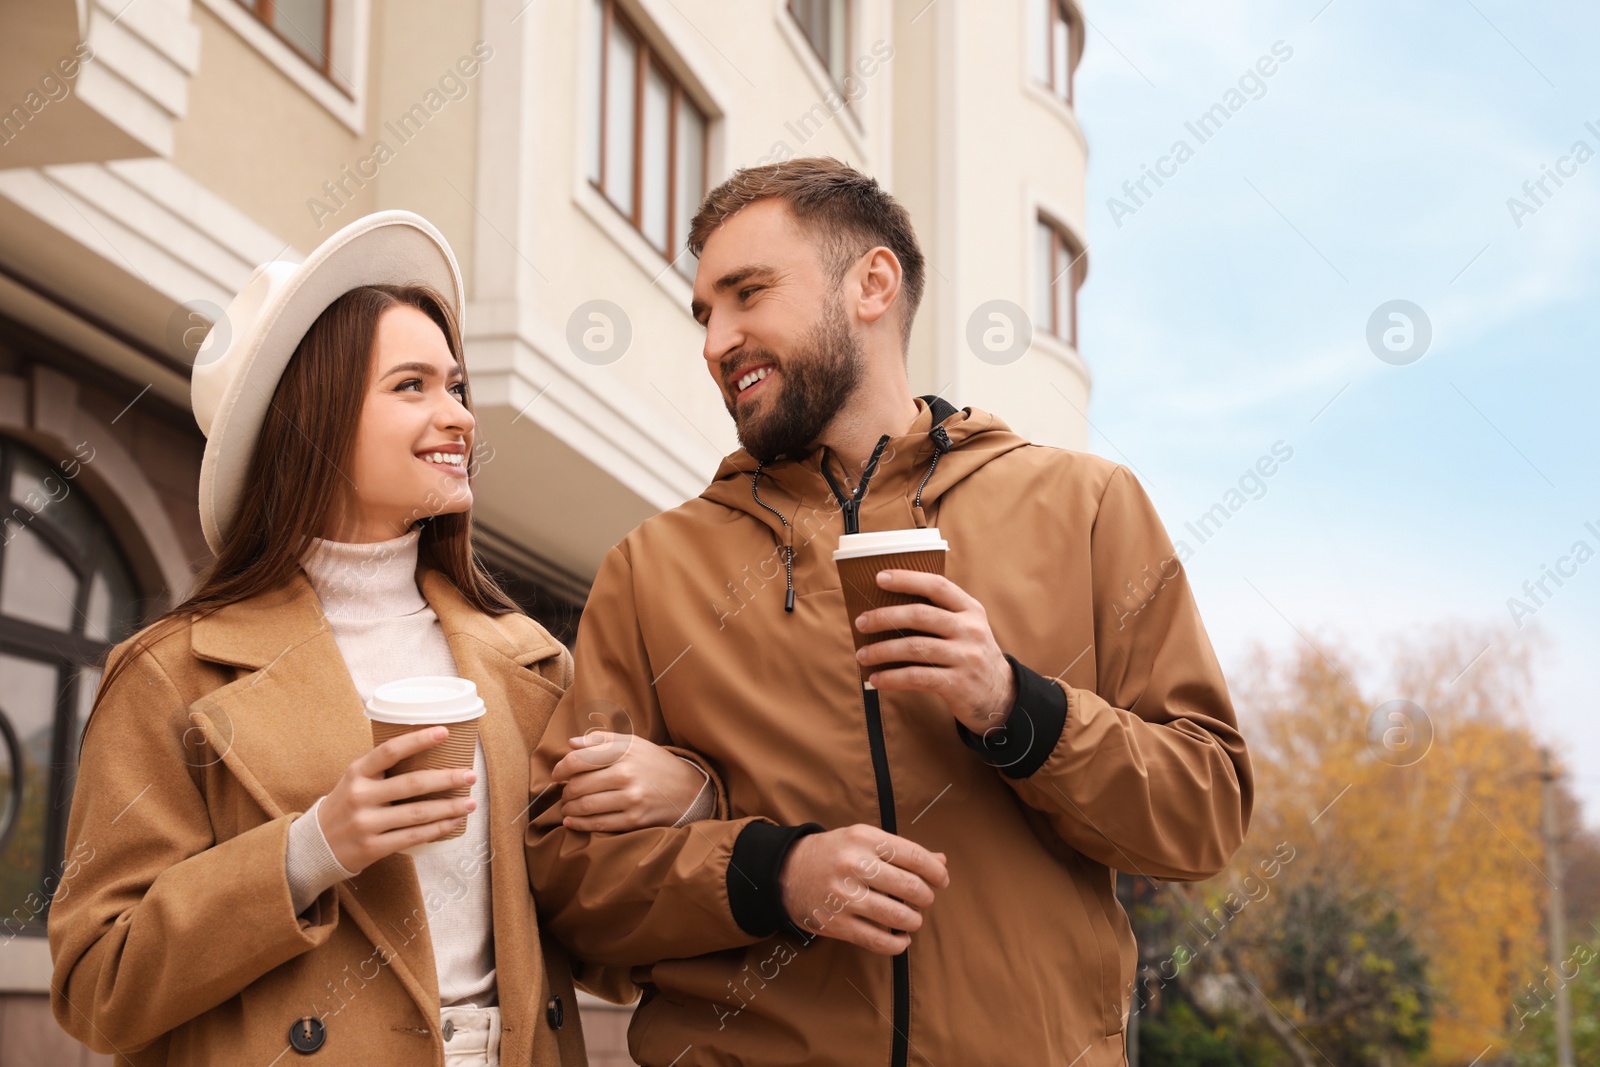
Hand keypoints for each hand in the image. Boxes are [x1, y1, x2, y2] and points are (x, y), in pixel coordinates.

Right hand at [317, 726, 476, 872]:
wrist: (317, 844)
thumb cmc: (347, 804)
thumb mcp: (355, 779)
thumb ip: (383, 767)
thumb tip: (430, 749)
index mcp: (357, 772)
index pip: (390, 750)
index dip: (418, 739)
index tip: (445, 732)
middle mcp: (360, 796)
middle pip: (412, 784)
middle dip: (447, 779)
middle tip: (471, 775)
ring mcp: (366, 823)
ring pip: (418, 814)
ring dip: (449, 807)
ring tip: (471, 802)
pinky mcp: (373, 847)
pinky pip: (413, 837)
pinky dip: (438, 829)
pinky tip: (454, 822)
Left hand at [550, 731, 708, 831]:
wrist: (690, 790)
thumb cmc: (656, 765)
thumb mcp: (635, 744)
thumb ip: (602, 741)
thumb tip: (571, 743)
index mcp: (625, 751)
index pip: (580, 759)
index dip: (561, 768)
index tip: (557, 775)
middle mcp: (627, 774)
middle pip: (579, 785)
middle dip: (565, 791)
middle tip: (564, 793)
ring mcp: (631, 799)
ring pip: (586, 806)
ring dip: (569, 808)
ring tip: (568, 806)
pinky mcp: (635, 820)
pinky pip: (598, 824)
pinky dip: (579, 824)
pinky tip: (571, 821)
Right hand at [779, 824, 948, 954]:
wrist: (785, 872)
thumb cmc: (834, 853)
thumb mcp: (863, 840)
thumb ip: (901, 850)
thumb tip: (941, 861)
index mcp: (864, 839)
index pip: (914, 856)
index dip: (935, 871)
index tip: (942, 880)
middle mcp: (854, 866)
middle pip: (910, 888)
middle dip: (926, 897)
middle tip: (924, 900)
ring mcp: (844, 897)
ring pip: (898, 917)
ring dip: (914, 921)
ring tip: (912, 919)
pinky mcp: (836, 924)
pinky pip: (878, 941)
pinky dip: (898, 944)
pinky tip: (901, 939)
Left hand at [853, 570, 1015, 733]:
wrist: (1001, 695)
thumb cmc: (972, 656)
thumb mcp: (968, 628)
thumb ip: (940, 615)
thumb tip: (889, 610)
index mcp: (970, 610)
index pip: (937, 586)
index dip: (907, 579)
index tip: (879, 578)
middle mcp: (970, 630)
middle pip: (920, 615)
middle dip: (885, 617)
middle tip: (861, 622)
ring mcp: (965, 657)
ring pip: (914, 647)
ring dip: (882, 650)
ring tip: (863, 654)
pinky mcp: (958, 684)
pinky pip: (916, 677)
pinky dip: (892, 678)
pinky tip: (877, 678)